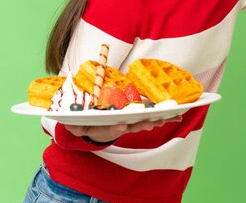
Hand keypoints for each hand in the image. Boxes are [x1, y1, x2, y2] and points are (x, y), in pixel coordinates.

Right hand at [64, 115, 181, 143]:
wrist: (94, 128)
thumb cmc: (88, 122)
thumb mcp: (79, 125)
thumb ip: (76, 124)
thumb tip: (70, 122)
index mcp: (108, 125)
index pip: (113, 126)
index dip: (117, 126)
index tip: (121, 125)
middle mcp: (121, 125)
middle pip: (133, 125)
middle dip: (142, 124)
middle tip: (150, 123)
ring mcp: (130, 123)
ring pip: (145, 122)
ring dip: (156, 121)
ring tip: (166, 119)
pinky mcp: (137, 119)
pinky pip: (152, 118)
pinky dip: (163, 117)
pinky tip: (175, 116)